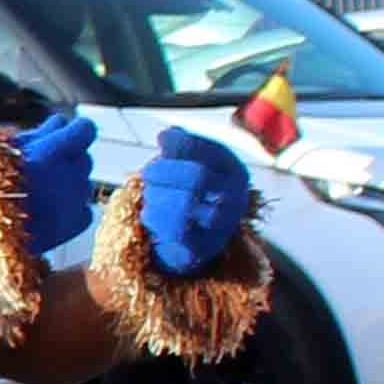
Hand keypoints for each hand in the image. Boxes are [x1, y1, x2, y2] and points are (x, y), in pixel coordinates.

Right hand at [9, 109, 100, 251]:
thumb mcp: (2, 151)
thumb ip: (36, 135)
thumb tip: (58, 123)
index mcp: (52, 153)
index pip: (84, 129)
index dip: (73, 130)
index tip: (61, 132)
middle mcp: (70, 176)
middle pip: (83, 158)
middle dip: (66, 158)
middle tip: (39, 165)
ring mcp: (75, 202)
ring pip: (83, 183)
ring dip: (67, 183)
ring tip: (38, 191)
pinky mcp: (74, 224)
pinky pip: (84, 210)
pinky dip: (71, 208)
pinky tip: (49, 209)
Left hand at [141, 130, 257, 278]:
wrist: (198, 236)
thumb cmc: (193, 191)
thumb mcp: (194, 163)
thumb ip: (182, 146)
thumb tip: (167, 135)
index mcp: (234, 171)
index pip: (208, 150)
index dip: (181, 142)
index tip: (162, 140)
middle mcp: (235, 198)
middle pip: (198, 177)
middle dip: (164, 172)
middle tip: (148, 173)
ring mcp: (222, 225)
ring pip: (184, 205)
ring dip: (156, 196)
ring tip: (150, 195)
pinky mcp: (202, 247)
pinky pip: (174, 231)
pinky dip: (154, 218)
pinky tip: (150, 213)